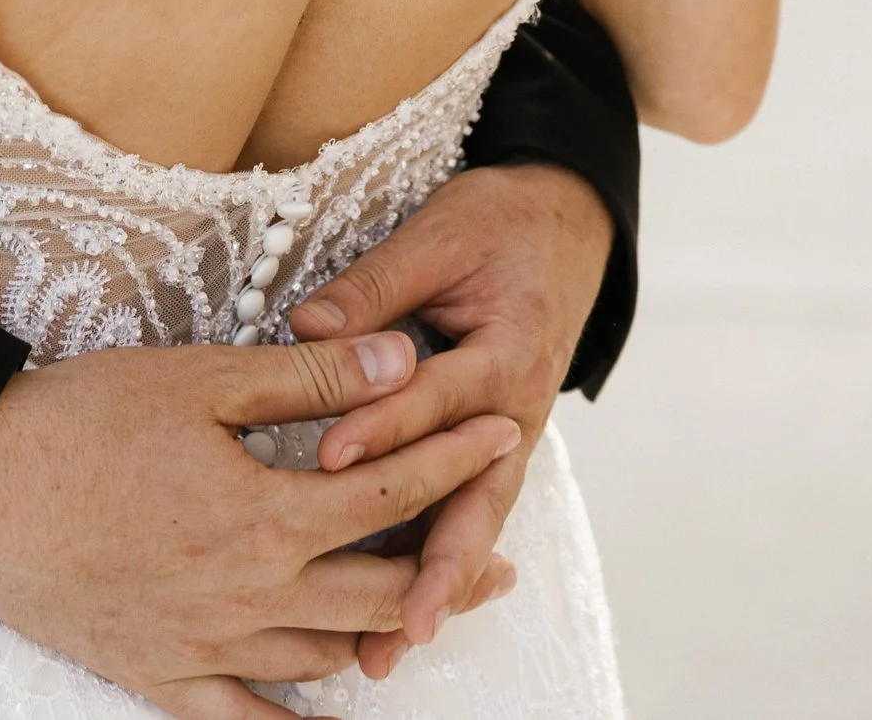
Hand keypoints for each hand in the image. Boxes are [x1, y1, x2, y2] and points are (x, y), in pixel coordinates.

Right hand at [0, 329, 521, 714]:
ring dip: (387, 634)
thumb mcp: (200, 377)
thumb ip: (308, 379)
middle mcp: (254, 596)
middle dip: (450, 568)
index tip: (505, 433)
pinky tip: (334, 718)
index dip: (455, 457)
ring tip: (425, 614)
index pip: (392, 489)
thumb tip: (403, 362)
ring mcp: (209, 648)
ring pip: (329, 657)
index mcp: (269, 516)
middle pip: (382, 591)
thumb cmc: (81, 420)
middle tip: (503, 558)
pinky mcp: (161, 677)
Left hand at [288, 163, 611, 678]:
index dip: (384, 425)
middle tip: (399, 624)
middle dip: (439, 567)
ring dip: (440, 586)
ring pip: (475, 522)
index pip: (438, 398)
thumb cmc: (500, 224)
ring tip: (394, 646)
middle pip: (478, 499)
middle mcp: (516, 411)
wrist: (565, 225)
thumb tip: (307, 325)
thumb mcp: (441, 233)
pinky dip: (441, 561)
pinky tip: (404, 609)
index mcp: (508, 351)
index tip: (329, 458)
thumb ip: (376, 284)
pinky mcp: (492, 447)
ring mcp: (509, 437)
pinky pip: (468, 510)